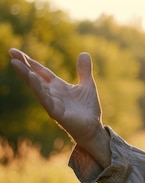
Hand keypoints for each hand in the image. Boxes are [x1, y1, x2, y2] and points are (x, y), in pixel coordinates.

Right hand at [8, 48, 109, 166]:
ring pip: (37, 88)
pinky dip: (39, 90)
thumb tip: (84, 53)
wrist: (93, 128)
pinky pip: (46, 100)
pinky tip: (33, 80)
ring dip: (28, 76)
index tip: (15, 52)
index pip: (41, 71)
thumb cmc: (88, 109)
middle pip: (35, 77)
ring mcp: (53, 103)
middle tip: (11, 53)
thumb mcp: (88, 85)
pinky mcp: (57, 113)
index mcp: (57, 86)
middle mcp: (52, 93)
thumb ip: (84, 71)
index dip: (30, 62)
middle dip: (24, 66)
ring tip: (16, 64)